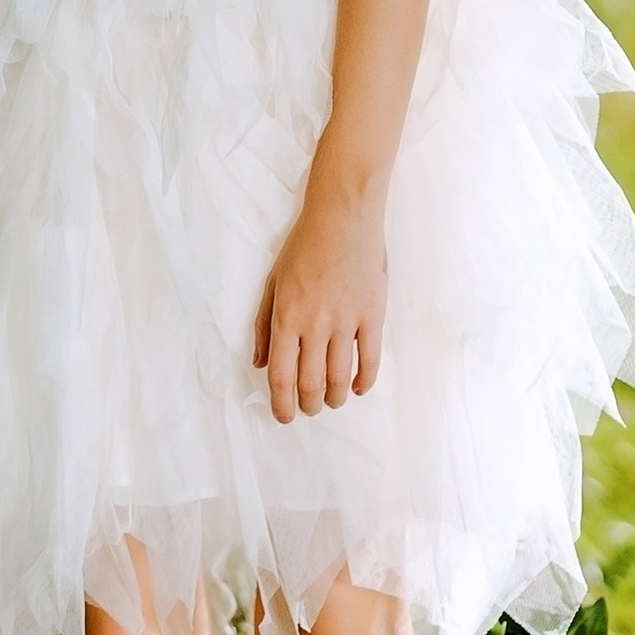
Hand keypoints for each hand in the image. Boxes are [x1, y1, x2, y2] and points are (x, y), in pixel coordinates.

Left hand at [254, 192, 385, 423]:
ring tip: (332, 401)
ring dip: (335, 397)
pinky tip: (360, 388)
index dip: (281, 402)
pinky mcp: (373, 316)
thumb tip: (261, 363)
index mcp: (286, 317)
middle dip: (309, 405)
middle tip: (309, 409)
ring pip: (341, 377)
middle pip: (311, 383)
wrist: (342, 218)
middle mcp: (315, 325)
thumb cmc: (303, 247)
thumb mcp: (272, 283)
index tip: (284, 416)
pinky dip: (365, 381)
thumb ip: (265, 325)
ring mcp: (347, 322)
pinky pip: (370, 360)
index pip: (281, 375)